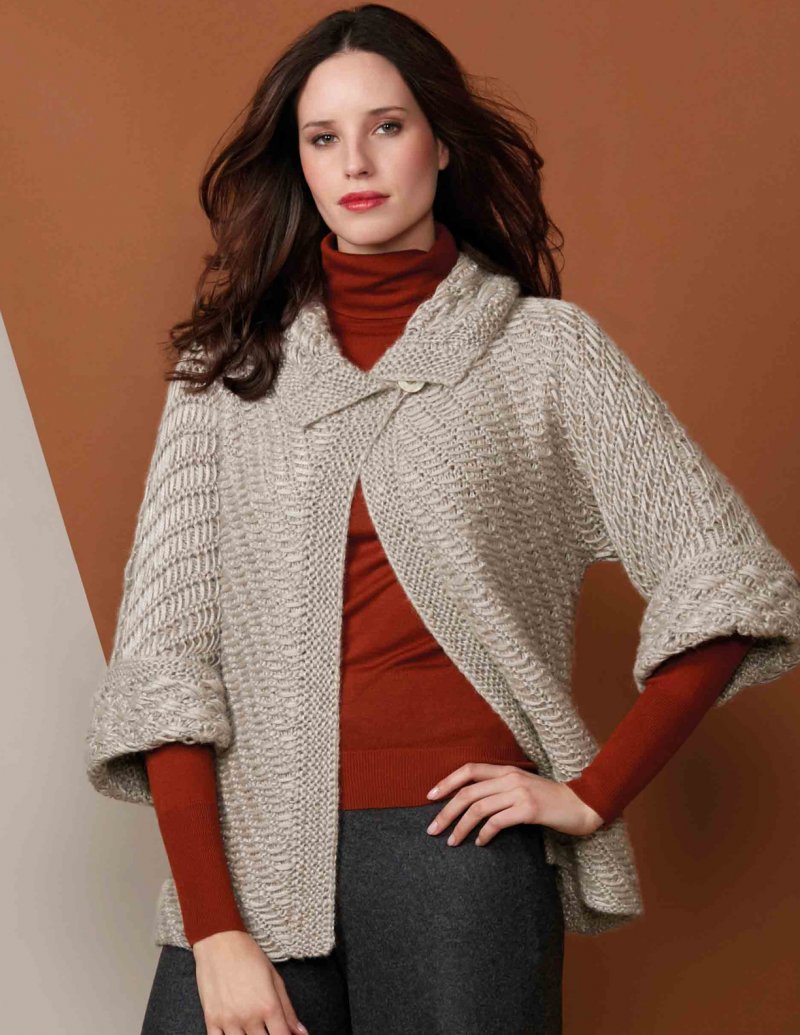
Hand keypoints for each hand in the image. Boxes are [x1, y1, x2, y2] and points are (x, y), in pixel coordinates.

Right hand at [193, 930, 307, 1034]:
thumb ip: (288, 1009)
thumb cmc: (248, 955)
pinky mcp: (211, 1020)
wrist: (220, 941)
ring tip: (253, 1028)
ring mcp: (228, 1020)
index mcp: (268, 1006)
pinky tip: (236, 1032)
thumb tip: (301, 1033)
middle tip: (267, 1027)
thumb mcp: (275, 978)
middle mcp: (249, 1016)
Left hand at [425, 762, 604, 845]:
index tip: (430, 796)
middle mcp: (510, 778)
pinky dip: (484, 834)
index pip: (469, 769)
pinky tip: (480, 843)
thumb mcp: (523, 787)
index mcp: (507, 770)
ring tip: (451, 841)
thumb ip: (500, 789)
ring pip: (478, 808)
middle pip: (468, 792)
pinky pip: (497, 822)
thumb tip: (472, 803)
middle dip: (446, 811)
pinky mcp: (529, 810)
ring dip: (460, 827)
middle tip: (432, 829)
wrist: (582, 805)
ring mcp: (519, 793)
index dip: (447, 782)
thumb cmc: (550, 800)